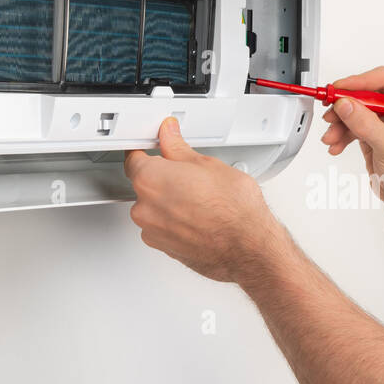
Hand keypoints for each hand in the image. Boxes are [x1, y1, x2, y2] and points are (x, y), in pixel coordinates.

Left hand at [125, 117, 283, 283]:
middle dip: (163, 179)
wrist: (248, 247)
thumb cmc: (234, 210)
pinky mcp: (163, 247)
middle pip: (144, 185)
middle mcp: (144, 207)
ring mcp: (152, 231)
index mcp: (150, 179)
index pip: (134, 159)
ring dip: (169, 202)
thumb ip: (179, 149)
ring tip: (199, 201)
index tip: (159, 150)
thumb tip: (169, 136)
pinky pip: (161, 228)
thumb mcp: (209, 165)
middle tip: (191, 177)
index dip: (148, 152)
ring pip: (153, 208)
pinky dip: (174, 222)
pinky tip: (197, 217)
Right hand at [319, 66, 383, 208]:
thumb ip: (365, 123)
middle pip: (366, 94)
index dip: (359, 82)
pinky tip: (336, 145)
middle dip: (346, 107)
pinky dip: (342, 135)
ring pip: (357, 110)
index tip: (338, 89)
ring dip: (340, 124)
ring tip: (331, 138)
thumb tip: (345, 104)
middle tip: (330, 114)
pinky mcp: (376, 131)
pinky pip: (354, 125)